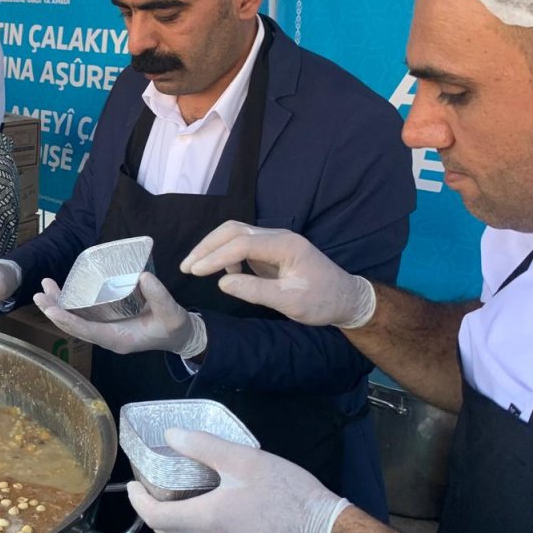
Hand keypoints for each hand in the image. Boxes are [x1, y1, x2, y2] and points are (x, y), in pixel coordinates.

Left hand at [37, 273, 206, 358]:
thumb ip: (160, 297)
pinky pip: (83, 314)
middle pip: (74, 327)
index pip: (86, 331)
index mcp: (118, 339)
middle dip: (54, 311)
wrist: (179, 335)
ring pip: (75, 320)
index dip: (67, 321)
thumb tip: (144, 277)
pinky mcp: (107, 321)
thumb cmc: (174, 328)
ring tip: (45, 288)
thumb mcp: (172, 314)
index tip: (51, 310)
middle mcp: (106, 336)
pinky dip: (70, 302)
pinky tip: (62, 290)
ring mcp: (105, 330)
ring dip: (58, 305)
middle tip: (39, 294)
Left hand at [129, 428, 348, 532]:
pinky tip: (202, 504)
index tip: (132, 484)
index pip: (155, 518)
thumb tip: (171, 436)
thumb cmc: (285, 492)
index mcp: (206, 519)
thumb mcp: (244, 459)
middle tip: (147, 487)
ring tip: (170, 492)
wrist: (321, 525)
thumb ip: (204, 446)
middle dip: (149, 511)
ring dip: (169, 519)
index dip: (137, 501)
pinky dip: (190, 526)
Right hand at [180, 221, 375, 328]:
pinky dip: (226, 255)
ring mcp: (274, 242)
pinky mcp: (271, 250)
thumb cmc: (322, 302)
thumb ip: (256, 290)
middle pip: (233, 230)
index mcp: (285, 246)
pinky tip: (224, 274)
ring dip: (213, 248)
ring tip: (195, 267)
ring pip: (235, 234)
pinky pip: (241, 245)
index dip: (215, 257)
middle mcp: (278, 237)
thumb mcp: (290, 302)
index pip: (242, 244)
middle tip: (186, 266)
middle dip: (207, 246)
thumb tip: (223, 283)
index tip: (194, 271)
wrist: (346, 299)